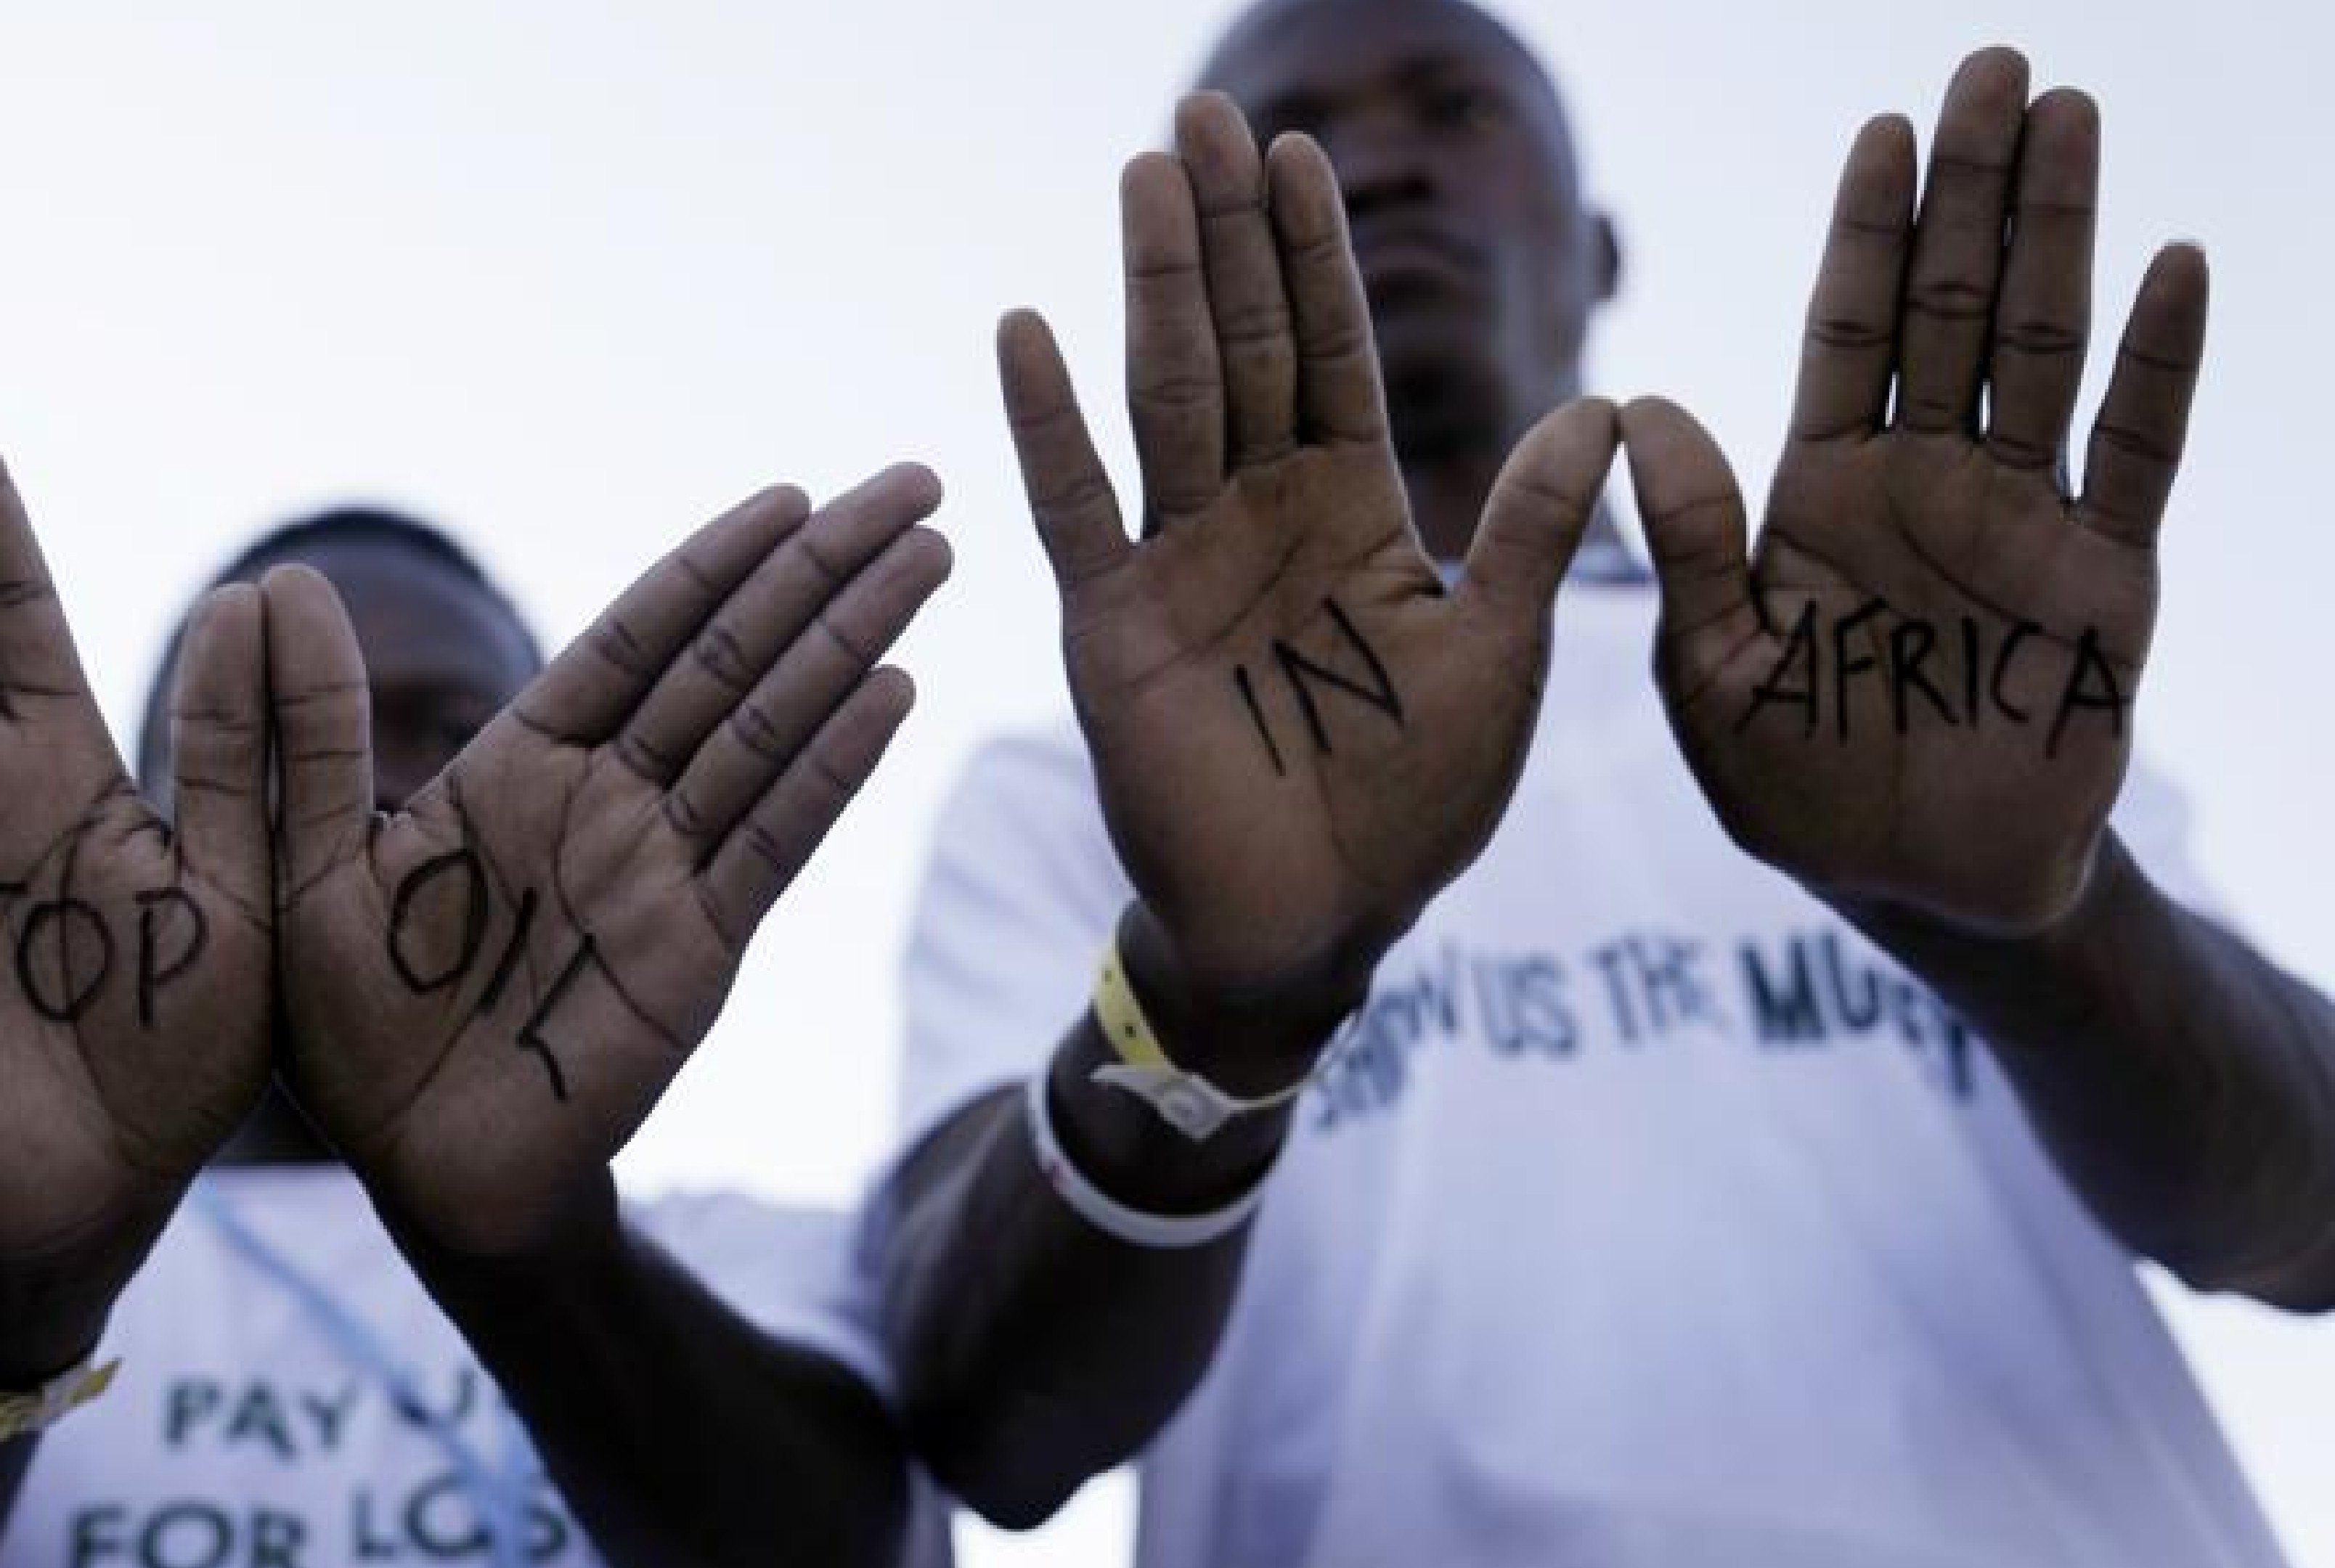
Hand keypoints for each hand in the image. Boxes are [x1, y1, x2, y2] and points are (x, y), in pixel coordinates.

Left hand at [267, 468, 947, 1254]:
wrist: (414, 1177)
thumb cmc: (346, 1030)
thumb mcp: (301, 866)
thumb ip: (306, 733)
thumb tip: (277, 583)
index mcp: (520, 766)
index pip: (638, 637)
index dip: (714, 564)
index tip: (788, 496)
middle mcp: (608, 802)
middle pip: (734, 658)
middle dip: (822, 571)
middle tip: (912, 485)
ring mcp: (662, 873)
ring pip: (776, 729)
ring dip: (854, 638)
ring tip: (934, 556)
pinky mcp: (695, 950)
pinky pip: (774, 841)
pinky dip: (835, 767)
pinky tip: (893, 690)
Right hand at [1001, 92, 1615, 1075]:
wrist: (1314, 924)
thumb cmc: (1411, 804)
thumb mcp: (1498, 657)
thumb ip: (1527, 531)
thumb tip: (1606, 404)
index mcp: (1352, 510)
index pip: (1332, 353)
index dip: (1315, 256)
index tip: (1299, 152)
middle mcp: (1259, 514)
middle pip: (1244, 345)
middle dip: (1226, 234)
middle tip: (1201, 118)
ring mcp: (1179, 561)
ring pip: (1165, 394)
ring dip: (1154, 288)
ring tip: (1143, 179)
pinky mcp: (1111, 624)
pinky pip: (1078, 505)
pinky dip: (1047, 423)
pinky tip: (1026, 330)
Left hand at [1622, 49, 2205, 934]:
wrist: (1912, 886)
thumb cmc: (1792, 783)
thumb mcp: (1709, 671)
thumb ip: (1689, 544)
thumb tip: (1639, 406)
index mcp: (1820, 492)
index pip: (1845, 332)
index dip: (1866, 233)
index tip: (1885, 130)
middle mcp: (1924, 480)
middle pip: (1949, 307)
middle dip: (1970, 190)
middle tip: (1993, 67)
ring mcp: (2021, 518)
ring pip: (2042, 346)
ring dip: (2058, 233)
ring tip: (2071, 117)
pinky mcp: (2106, 577)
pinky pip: (2136, 452)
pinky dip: (2157, 363)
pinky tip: (2174, 266)